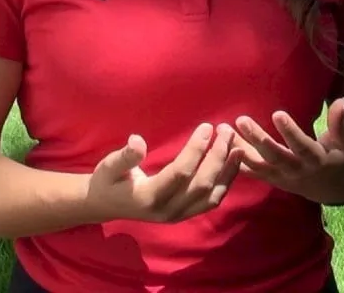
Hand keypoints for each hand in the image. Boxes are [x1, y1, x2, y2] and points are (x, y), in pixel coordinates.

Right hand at [85, 123, 242, 223]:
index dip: (196, 149)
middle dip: (217, 156)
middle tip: (226, 130)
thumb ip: (124, 156)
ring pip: (212, 196)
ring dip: (227, 170)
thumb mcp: (108, 166)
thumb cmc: (107, 181)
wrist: (105, 205)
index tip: (207, 127)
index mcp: (149, 196)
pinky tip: (233, 163)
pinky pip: (212, 200)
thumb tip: (137, 140)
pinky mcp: (186, 214)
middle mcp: (168, 210)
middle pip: (202, 184)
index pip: (181, 173)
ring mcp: (179, 215)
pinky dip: (226, 182)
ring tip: (238, 145)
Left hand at [232, 98, 343, 204]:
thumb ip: (339, 123)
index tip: (277, 114)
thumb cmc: (336, 157)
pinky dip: (235, 162)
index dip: (290, 132)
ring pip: (258, 164)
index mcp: (315, 160)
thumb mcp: (343, 142)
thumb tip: (342, 101)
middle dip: (258, 139)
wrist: (328, 188)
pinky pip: (251, 172)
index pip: (301, 146)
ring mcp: (280, 176)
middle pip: (274, 156)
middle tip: (241, 120)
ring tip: (224, 130)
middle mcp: (296, 170)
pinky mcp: (269, 179)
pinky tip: (220, 147)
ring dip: (240, 148)